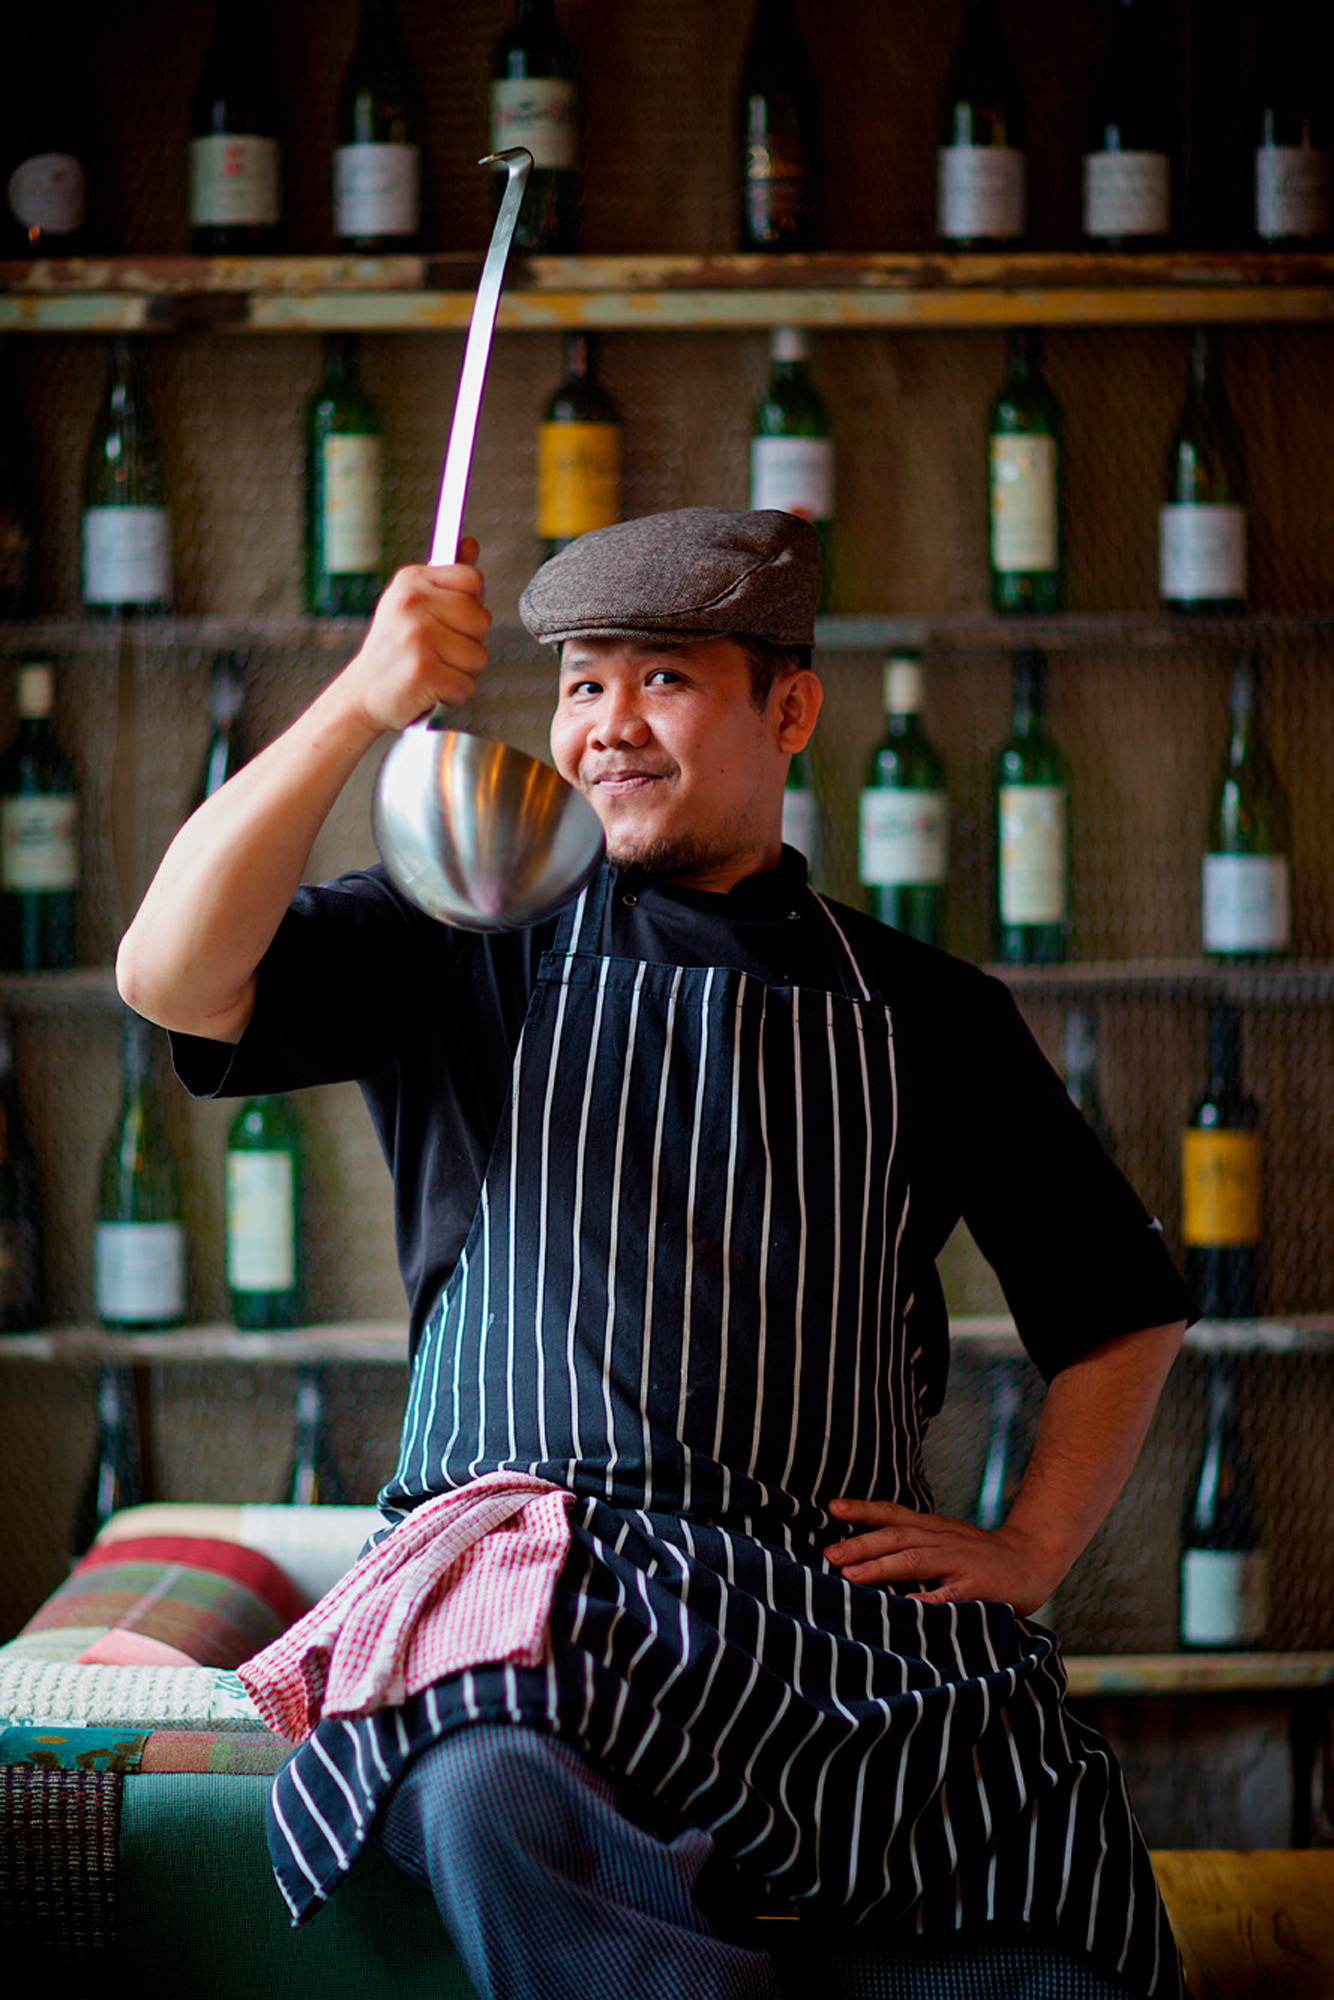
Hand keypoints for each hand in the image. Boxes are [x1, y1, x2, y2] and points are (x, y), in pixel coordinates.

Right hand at [342, 542, 492, 734]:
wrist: (361, 695)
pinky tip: (428, 688)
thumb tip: (470, 543)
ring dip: (461, 671)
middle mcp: (412, 603)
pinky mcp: (423, 672)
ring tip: (432, 668)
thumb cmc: (395, 649)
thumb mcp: (413, 604)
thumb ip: (446, 577)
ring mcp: (417, 637)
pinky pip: (466, 685)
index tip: (448, 620)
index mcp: (411, 581)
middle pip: (482, 619)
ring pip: (478, 656)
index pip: (472, 580)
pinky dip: (452, 694)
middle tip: (437, 651)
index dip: (470, 605)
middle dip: (468, 642)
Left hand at [824, 1497, 1063, 1614]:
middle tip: (829, 1554)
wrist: (1033, 1559)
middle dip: (861, 1543)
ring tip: (852, 1575)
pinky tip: (904, 1607)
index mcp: (933, 1528)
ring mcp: (960, 1562)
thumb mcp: (945, 1539)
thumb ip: (913, 1542)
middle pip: (897, 1535)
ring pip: (916, 1559)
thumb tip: (864, 1551)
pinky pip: (948, 1595)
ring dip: (882, 1567)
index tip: (832, 1507)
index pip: (893, 1513)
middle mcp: (943, 1539)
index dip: (863, 1510)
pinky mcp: (977, 1588)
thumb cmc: (980, 1555)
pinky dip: (926, 1600)